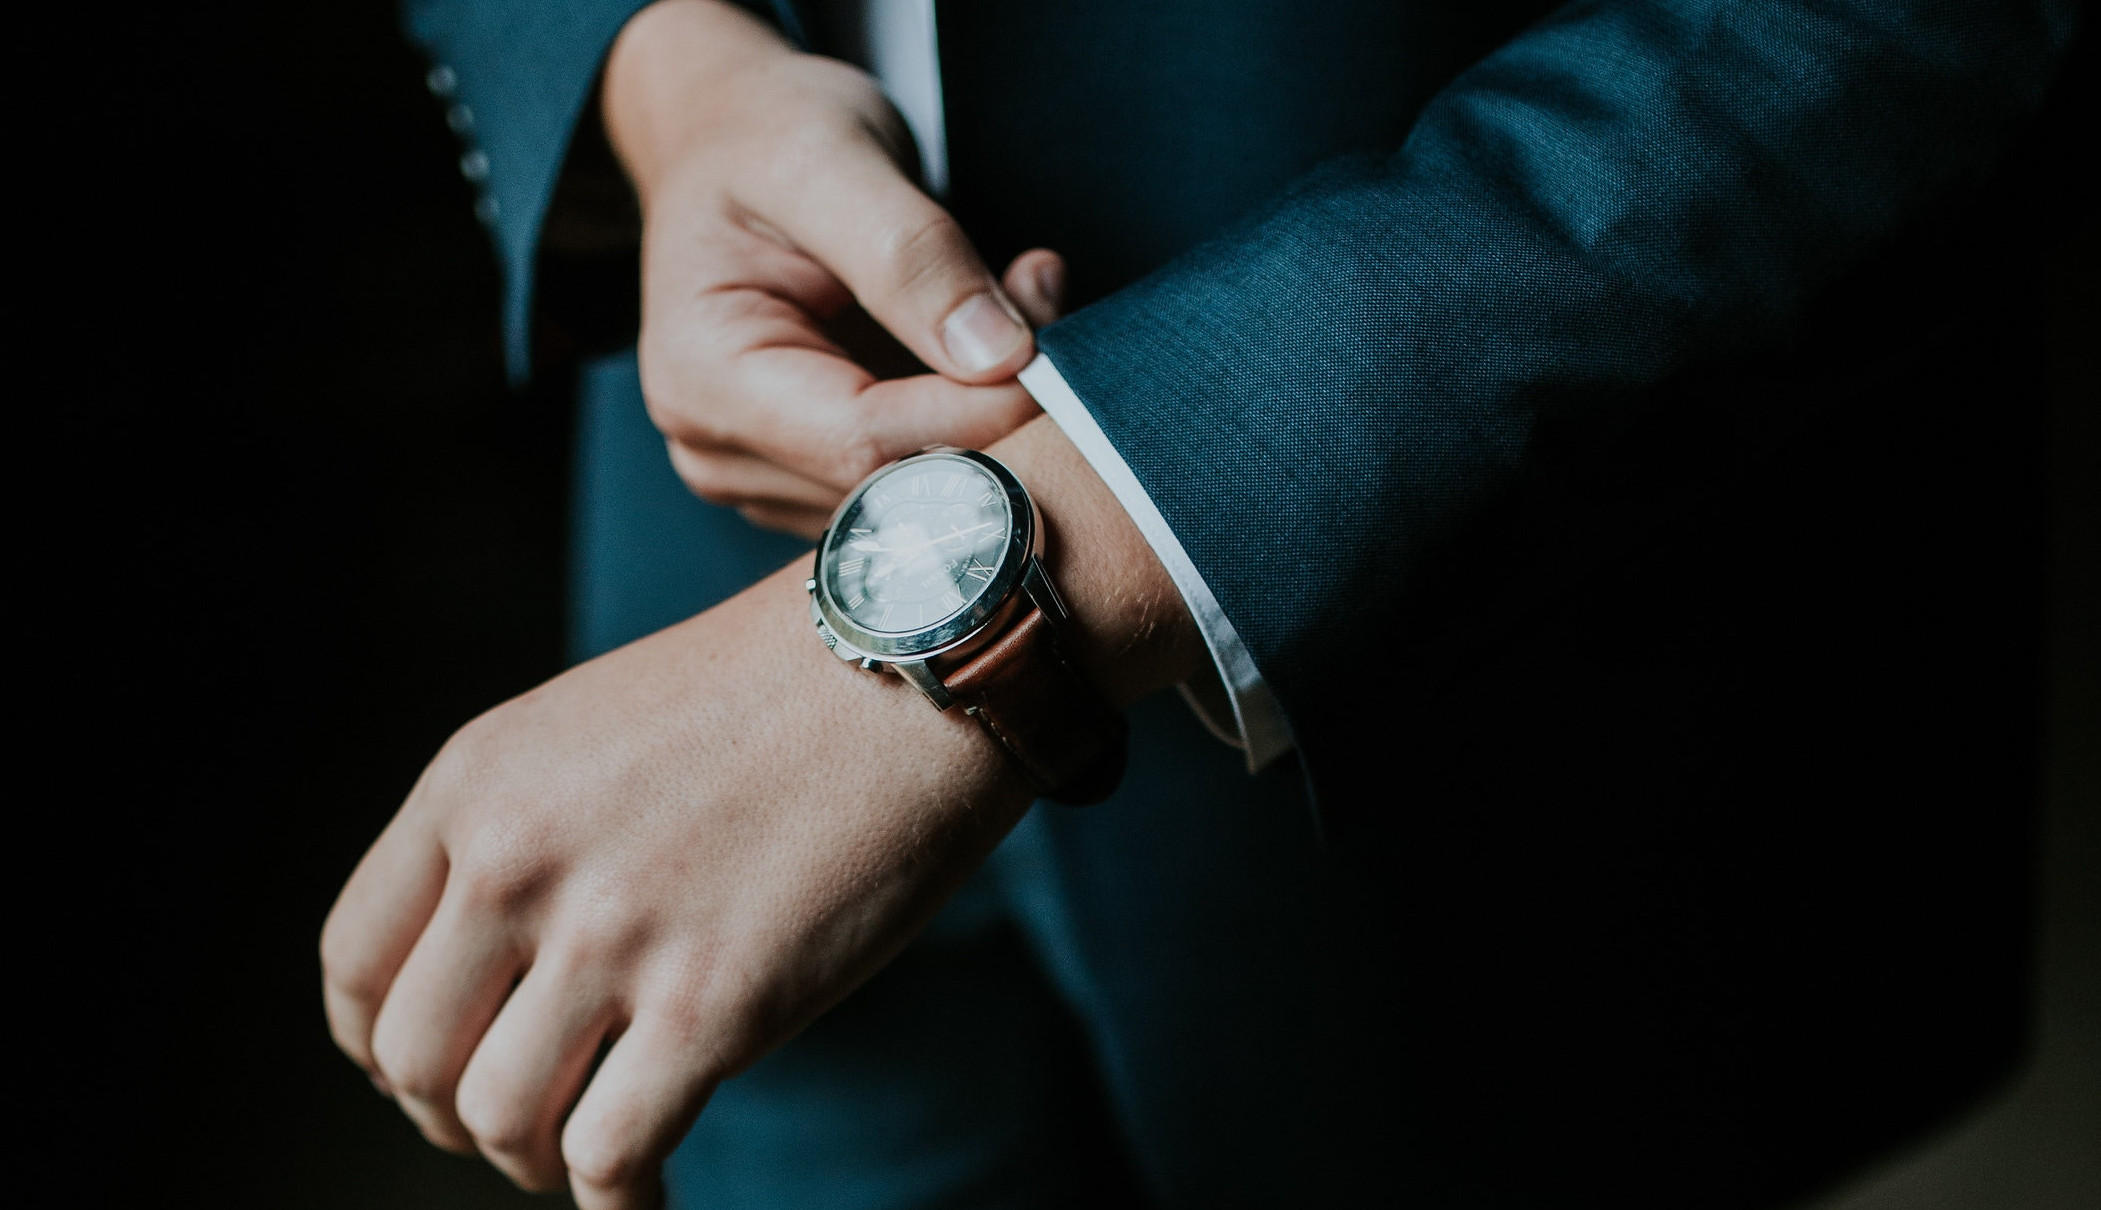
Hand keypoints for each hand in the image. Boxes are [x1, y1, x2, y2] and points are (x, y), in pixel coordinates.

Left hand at [321, 418, 1205, 1208]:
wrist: (915, 661)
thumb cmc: (774, 693)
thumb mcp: (592, 724)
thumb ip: (519, 826)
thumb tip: (494, 963)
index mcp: (475, 783)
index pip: (354, 962)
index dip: (380, 1044)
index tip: (436, 1065)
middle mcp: (518, 858)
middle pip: (415, 1061)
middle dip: (457, 1116)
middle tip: (523, 1119)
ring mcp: (612, 934)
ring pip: (501, 1120)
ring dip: (538, 1158)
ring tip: (593, 1146)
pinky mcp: (714, 1003)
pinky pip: (612, 1158)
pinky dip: (620, 1203)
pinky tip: (649, 1199)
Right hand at [605, 0, 1066, 537]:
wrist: (726, 137)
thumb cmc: (764, 137)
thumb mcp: (830, 160)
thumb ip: (912, 257)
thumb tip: (999, 357)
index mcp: (702, 378)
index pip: (865, 443)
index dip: (976, 415)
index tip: (1051, 352)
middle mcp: (721, 448)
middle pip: (896, 485)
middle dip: (991, 413)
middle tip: (1039, 300)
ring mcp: (767, 473)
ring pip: (920, 492)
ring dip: (991, 414)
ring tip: (1008, 297)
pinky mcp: (815, 471)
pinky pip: (920, 476)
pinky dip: (974, 419)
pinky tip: (981, 338)